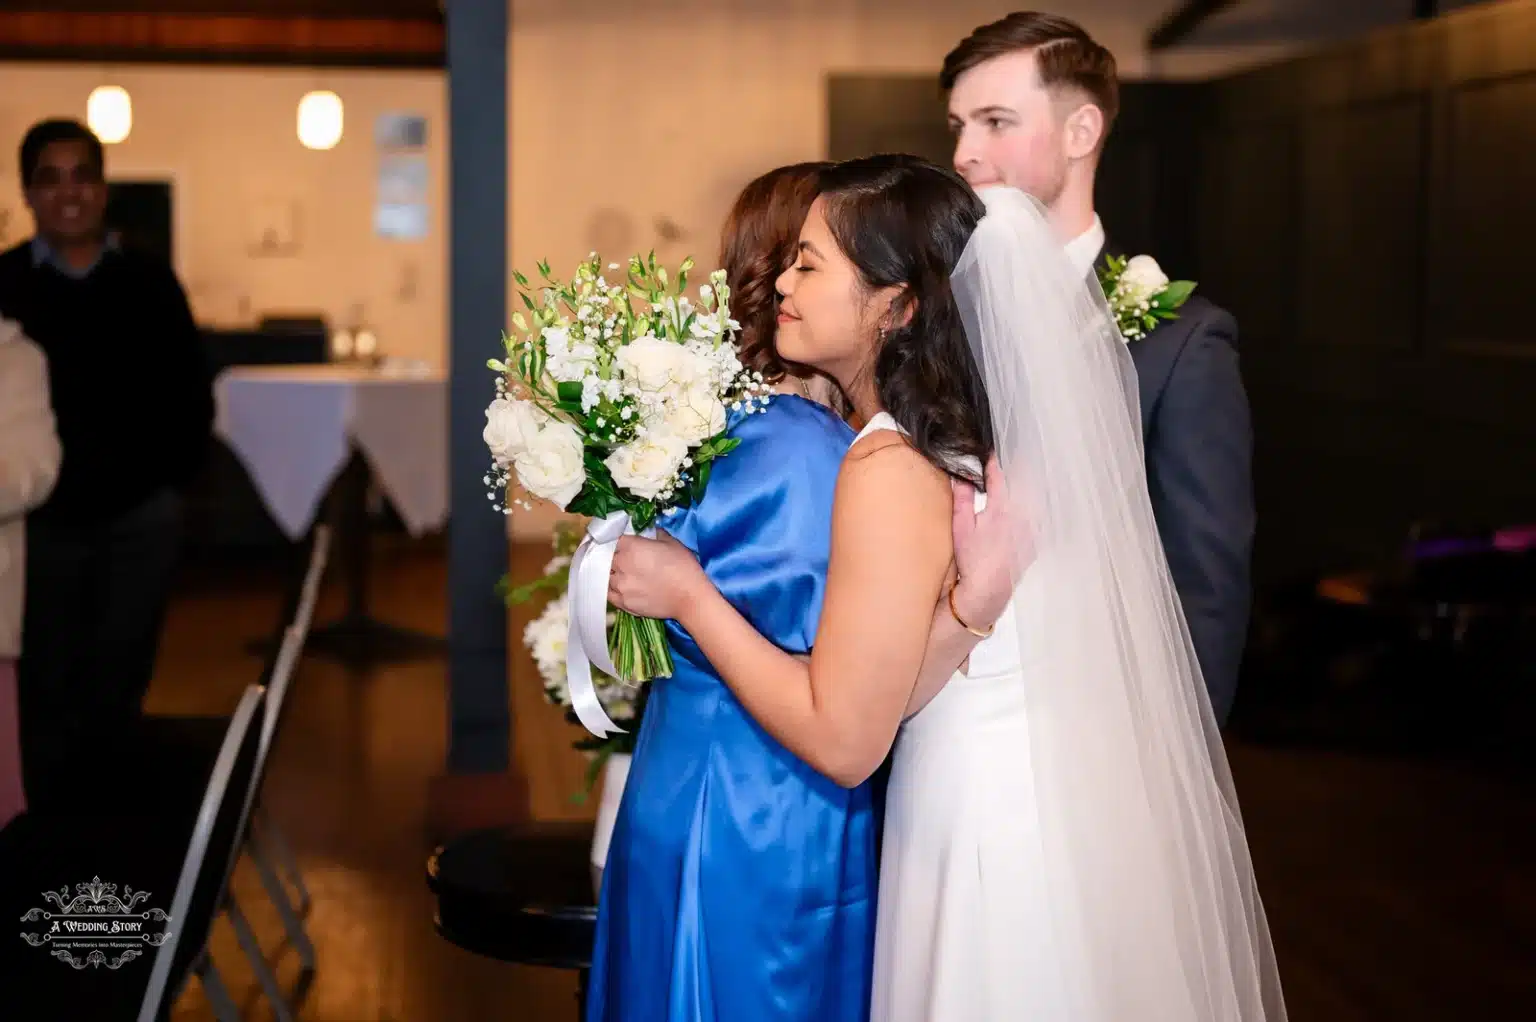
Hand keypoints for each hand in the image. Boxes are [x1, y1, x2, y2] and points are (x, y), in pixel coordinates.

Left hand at [607, 530, 707, 621]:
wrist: (690, 598)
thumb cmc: (684, 567)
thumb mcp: (672, 542)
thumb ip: (655, 534)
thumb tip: (648, 533)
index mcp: (631, 547)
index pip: (613, 539)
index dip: (618, 541)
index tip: (623, 543)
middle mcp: (620, 564)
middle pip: (606, 557)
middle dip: (613, 557)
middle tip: (625, 559)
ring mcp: (620, 585)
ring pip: (605, 575)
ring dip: (611, 573)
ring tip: (623, 575)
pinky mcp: (623, 602)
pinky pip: (609, 593)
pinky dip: (612, 589)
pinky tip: (621, 587)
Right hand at [950, 455, 1033, 629]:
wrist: (988, 589)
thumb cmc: (972, 559)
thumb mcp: (961, 527)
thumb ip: (962, 499)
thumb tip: (961, 477)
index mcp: (1001, 509)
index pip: (998, 478)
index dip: (992, 464)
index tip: (989, 454)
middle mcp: (1021, 515)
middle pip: (1021, 485)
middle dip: (1014, 473)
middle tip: (1006, 463)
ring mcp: (1032, 529)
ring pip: (1033, 500)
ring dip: (1026, 489)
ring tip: (1016, 486)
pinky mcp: (1037, 541)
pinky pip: (1039, 518)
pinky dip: (1034, 509)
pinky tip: (1028, 509)